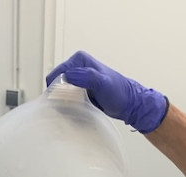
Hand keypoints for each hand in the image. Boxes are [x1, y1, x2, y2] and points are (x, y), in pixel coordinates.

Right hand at [45, 50, 168, 133]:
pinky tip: (79, 108)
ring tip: (78, 107)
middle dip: (59, 95)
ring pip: (60, 91)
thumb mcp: (102, 83)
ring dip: (64, 101)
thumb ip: (87, 77)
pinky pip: (68, 96)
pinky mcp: (80, 89)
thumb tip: (68, 76)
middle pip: (56, 83)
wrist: (129, 103)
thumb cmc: (118, 93)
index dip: (56, 88)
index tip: (66, 99)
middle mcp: (77, 67)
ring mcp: (78, 78)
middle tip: (73, 105)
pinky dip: (69, 104)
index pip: (56, 74)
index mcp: (80, 60)